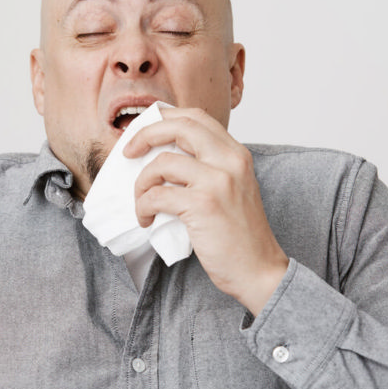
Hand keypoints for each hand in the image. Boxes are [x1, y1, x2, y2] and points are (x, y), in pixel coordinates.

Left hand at [123, 107, 288, 314]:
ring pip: (162, 162)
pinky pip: (157, 195)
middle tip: (129, 153)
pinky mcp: (202, 205)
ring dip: (142, 183)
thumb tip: (163, 158)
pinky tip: (146, 219)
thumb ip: (209, 168)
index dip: (165, 119)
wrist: (258, 270)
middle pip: (179, 127)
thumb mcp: (233, 189)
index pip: (197, 117)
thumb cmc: (241, 236)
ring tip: (142, 201)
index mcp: (237, 154)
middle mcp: (230, 161)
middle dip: (146, 135)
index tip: (145, 132)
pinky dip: (143, 206)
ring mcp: (217, 181)